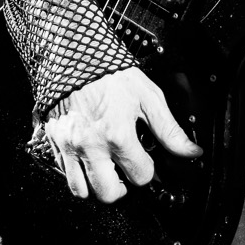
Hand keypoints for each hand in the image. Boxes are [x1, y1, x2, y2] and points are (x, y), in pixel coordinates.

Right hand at [42, 67, 200, 201]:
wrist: (76, 52)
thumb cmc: (111, 72)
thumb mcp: (148, 97)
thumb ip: (169, 130)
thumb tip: (190, 152)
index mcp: (117, 134)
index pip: (140, 176)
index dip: (147, 170)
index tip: (145, 160)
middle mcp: (90, 144)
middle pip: (108, 193)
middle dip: (122, 188)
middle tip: (125, 173)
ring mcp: (69, 144)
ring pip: (81, 190)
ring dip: (96, 185)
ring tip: (106, 170)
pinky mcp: (54, 140)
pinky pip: (63, 173)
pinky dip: (77, 172)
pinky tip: (88, 157)